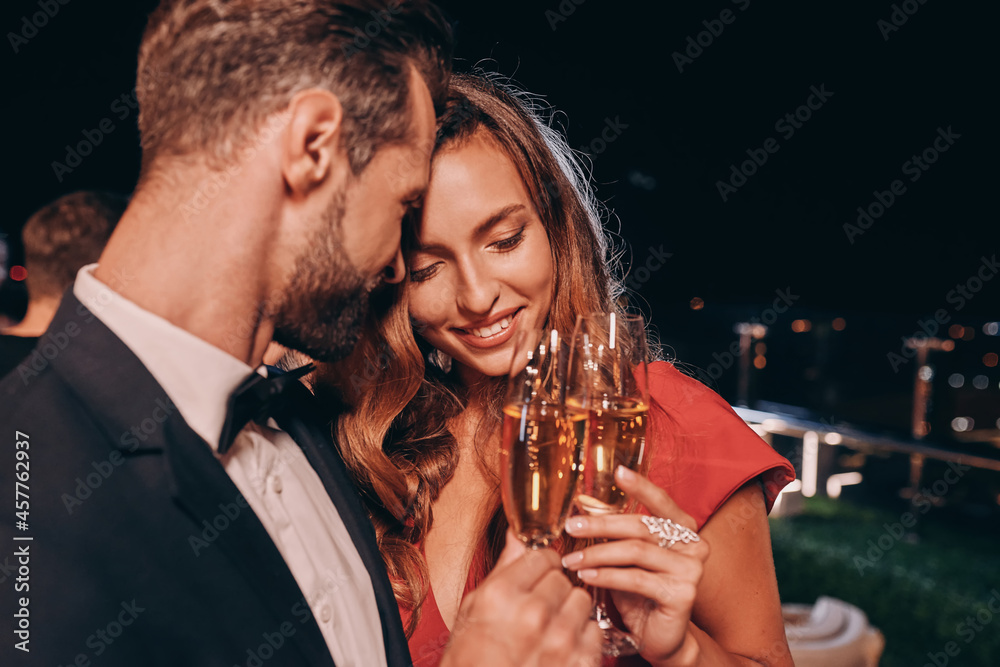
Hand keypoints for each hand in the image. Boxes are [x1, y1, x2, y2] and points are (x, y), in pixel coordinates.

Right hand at [441, 531, 601, 666]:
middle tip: (537, 608)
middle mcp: (533, 614)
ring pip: (582, 600)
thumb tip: (518, 534)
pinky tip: (562, 646)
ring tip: (550, 627)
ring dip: (569, 611)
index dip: (538, 566)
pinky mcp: (579, 663)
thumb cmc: (471, 660)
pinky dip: (582, 637)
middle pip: (562, 578)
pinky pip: (594, 631)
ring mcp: (560, 641)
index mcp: (502, 596)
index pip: (541, 556)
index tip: (535, 576)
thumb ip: (503, 568)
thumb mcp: (473, 610)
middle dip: (551, 589)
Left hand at [562, 467, 709, 664]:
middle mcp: (694, 545)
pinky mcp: (683, 594)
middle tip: (571, 526)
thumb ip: (615, 532)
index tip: (618, 471)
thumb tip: (583, 505)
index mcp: (684, 529)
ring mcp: (691, 570)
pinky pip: (636, 579)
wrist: (662, 636)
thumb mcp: (627, 557)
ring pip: (635, 552)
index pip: (662, 501)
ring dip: (597, 554)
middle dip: (601, 525)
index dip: (641, 486)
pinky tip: (586, 576)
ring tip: (571, 559)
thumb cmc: (642, 592)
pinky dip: (606, 576)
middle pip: (640, 526)